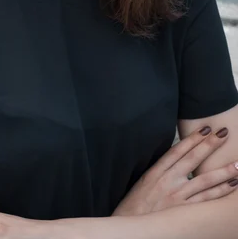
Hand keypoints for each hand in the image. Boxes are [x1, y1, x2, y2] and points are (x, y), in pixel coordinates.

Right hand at [112, 125, 237, 215]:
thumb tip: (176, 160)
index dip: (192, 138)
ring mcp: (177, 197)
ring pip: (204, 181)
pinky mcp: (183, 213)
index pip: (178, 150)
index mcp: (156, 171)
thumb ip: (159, 171)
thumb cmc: (134, 205)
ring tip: (237, 164)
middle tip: (224, 133)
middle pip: (193, 159)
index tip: (206, 128)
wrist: (128, 226)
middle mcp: (167, 181)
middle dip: (209, 145)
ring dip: (223, 171)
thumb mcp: (143, 182)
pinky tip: (232, 185)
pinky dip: (220, 192)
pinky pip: (206, 200)